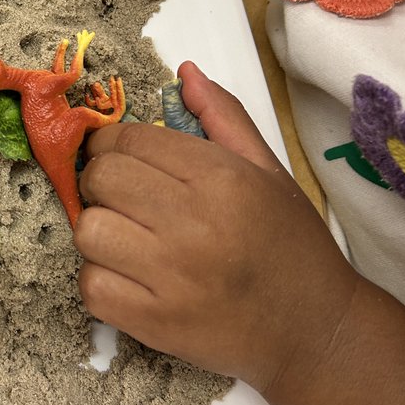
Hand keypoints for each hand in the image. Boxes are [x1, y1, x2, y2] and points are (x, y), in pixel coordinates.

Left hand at [74, 61, 357, 390]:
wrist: (316, 331)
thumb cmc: (290, 246)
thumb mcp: (268, 171)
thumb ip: (224, 117)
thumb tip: (184, 73)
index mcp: (221, 179)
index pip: (130, 140)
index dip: (111, 143)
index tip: (119, 156)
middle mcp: (193, 224)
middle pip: (100, 179)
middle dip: (100, 181)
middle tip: (122, 196)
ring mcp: (171, 278)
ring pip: (88, 231)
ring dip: (98, 230)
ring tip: (127, 237)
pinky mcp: (155, 324)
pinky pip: (90, 288)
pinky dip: (99, 280)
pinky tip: (129, 276)